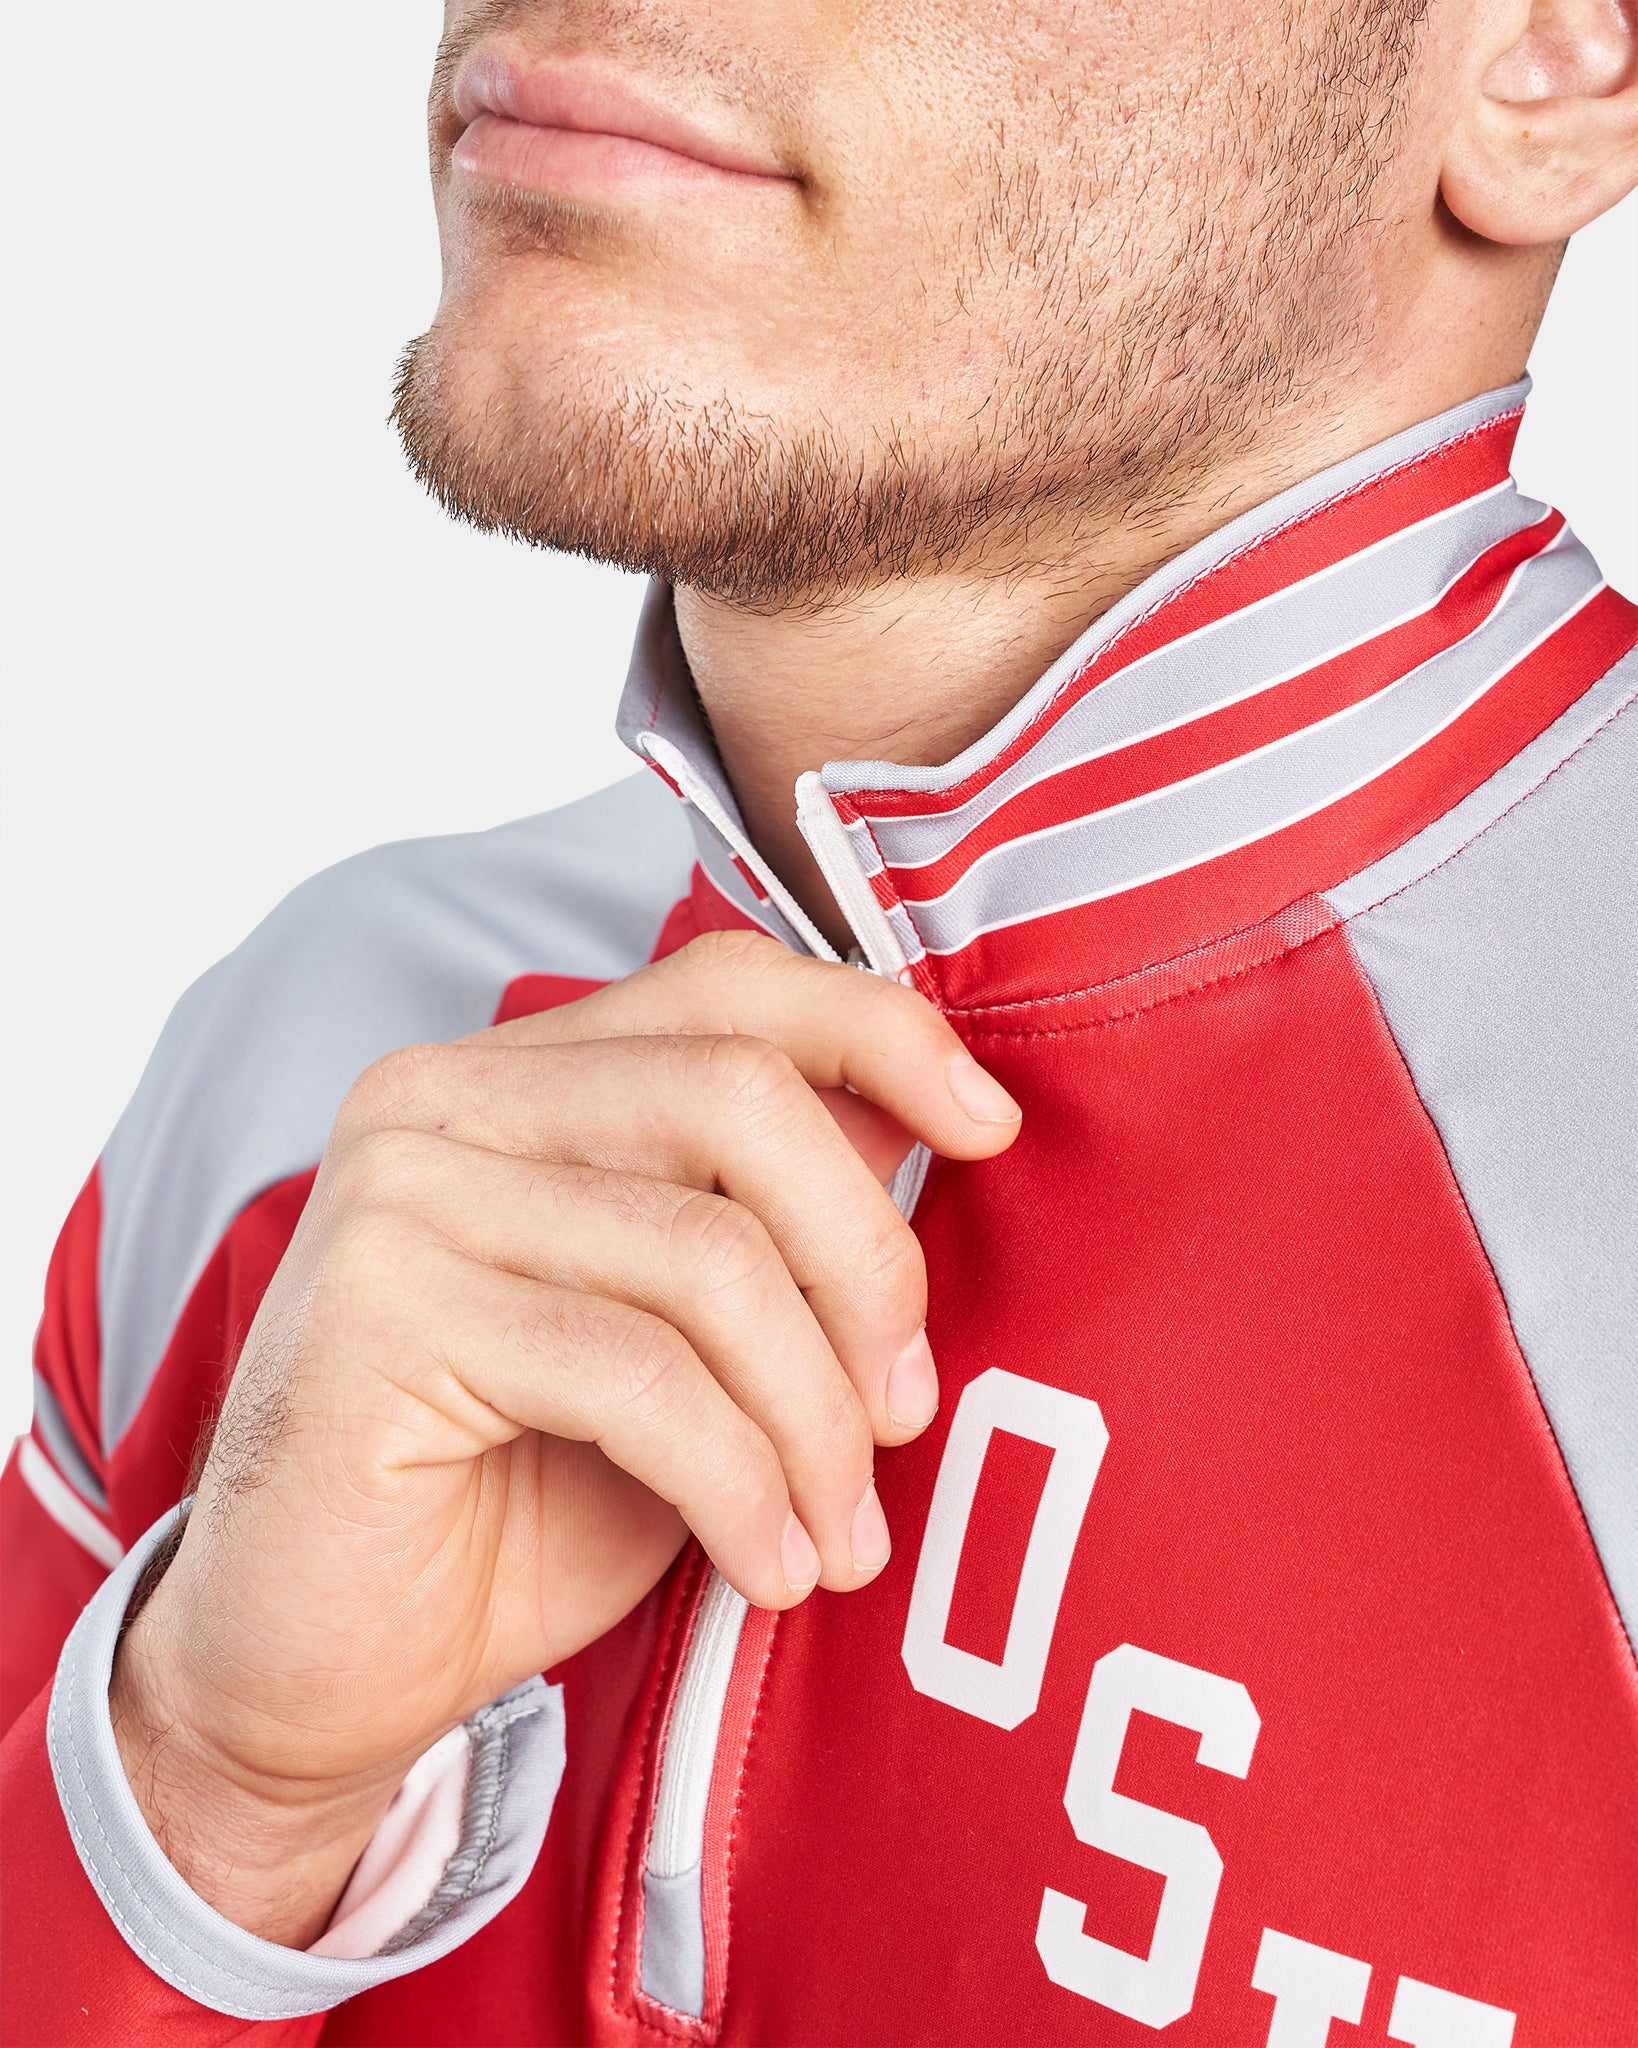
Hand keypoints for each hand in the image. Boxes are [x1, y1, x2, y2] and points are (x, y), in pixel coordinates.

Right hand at [109, 931, 1021, 1944]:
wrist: (322, 1660)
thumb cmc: (518, 1496)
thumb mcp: (681, 1345)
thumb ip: (767, 1224)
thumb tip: (924, 1131)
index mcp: (520, 1075)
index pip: (727, 987)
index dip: (878, 1035)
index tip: (988, 1130)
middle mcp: (446, 1094)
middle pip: (739, 1100)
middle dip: (864, 1262)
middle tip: (906, 1411)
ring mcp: (401, 1190)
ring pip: (707, 1254)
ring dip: (813, 1416)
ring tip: (841, 1531)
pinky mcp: (379, 1307)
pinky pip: (640, 1374)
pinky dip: (742, 1482)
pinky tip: (771, 1566)